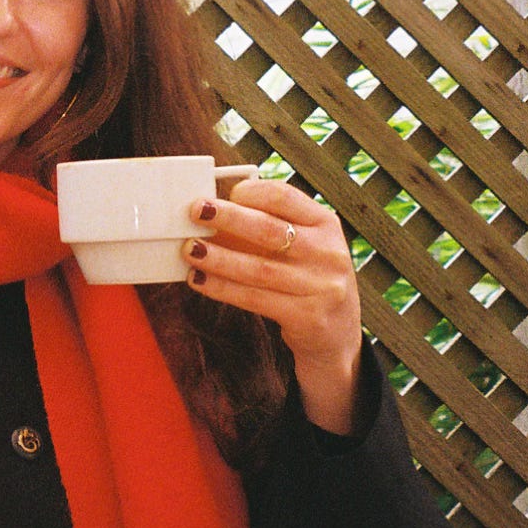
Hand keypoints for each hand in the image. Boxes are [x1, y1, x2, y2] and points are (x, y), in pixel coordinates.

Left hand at [184, 177, 363, 435]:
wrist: (338, 334)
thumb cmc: (307, 278)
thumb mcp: (304, 246)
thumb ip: (270, 227)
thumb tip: (214, 211)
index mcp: (326, 224)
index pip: (286, 198)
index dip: (252, 193)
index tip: (223, 194)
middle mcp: (328, 253)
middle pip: (270, 231)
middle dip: (229, 218)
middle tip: (196, 211)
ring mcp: (321, 287)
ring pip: (258, 269)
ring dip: (218, 258)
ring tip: (189, 249)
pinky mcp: (307, 317)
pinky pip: (254, 298)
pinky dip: (222, 288)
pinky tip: (198, 280)